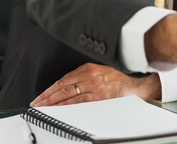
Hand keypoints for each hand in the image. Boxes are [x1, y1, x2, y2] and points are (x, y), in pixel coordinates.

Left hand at [30, 63, 160, 106]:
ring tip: (41, 107)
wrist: (140, 84)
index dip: (51, 88)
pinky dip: (65, 106)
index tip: (42, 95)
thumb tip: (72, 86)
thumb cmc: (123, 78)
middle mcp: (90, 75)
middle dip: (47, 95)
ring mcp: (94, 85)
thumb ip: (88, 77)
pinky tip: (57, 109)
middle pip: (62, 86)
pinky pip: (78, 102)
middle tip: (36, 102)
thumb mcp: (102, 71)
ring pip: (67, 94)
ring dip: (52, 101)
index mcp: (89, 68)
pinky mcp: (99, 96)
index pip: (64, 79)